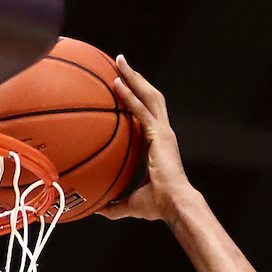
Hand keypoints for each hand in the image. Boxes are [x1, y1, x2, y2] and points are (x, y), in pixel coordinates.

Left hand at [98, 57, 192, 222]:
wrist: (174, 205)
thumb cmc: (158, 206)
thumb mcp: (131, 204)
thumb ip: (115, 204)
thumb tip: (98, 210)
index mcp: (158, 144)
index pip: (147, 114)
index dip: (136, 99)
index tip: (123, 87)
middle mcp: (163, 133)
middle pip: (149, 97)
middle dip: (135, 78)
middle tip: (120, 63)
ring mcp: (163, 131)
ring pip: (148, 96)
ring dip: (134, 77)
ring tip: (120, 62)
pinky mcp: (160, 134)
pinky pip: (141, 110)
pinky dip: (129, 95)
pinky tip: (117, 83)